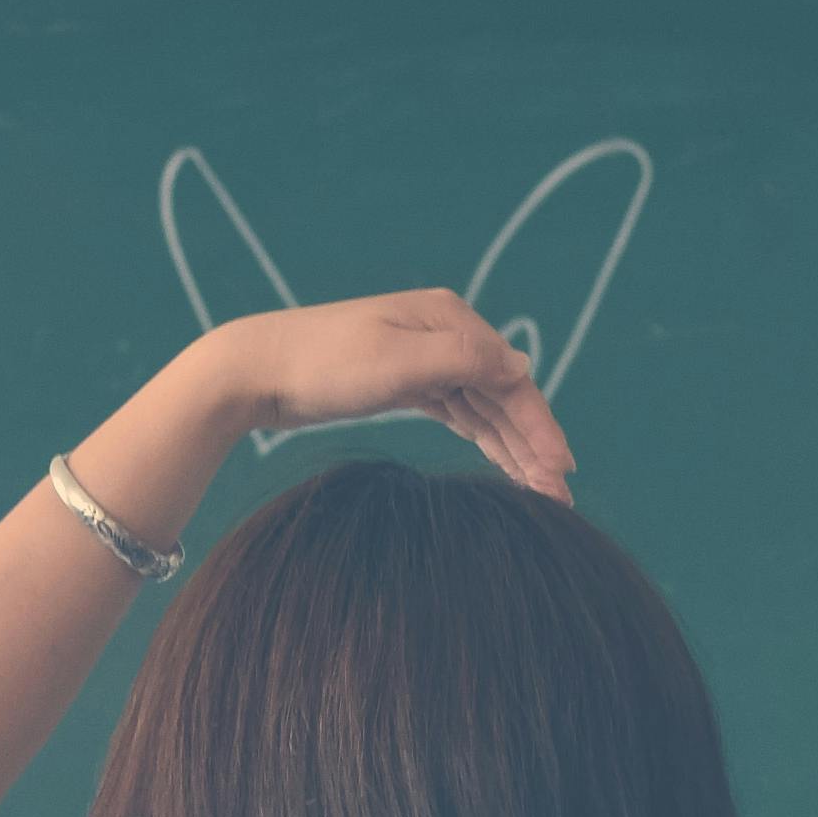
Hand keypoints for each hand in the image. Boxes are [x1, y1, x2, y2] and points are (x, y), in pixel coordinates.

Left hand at [203, 291, 573, 495]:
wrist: (257, 368)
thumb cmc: (325, 364)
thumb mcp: (399, 363)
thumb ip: (463, 361)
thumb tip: (523, 367)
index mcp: (449, 320)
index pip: (511, 379)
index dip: (540, 426)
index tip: (560, 472)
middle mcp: (442, 334)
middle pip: (503, 394)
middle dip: (533, 444)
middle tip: (558, 496)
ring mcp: (423, 358)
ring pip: (483, 406)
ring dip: (512, 446)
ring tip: (539, 490)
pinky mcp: (402, 382)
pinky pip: (458, 411)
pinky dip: (482, 437)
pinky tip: (502, 463)